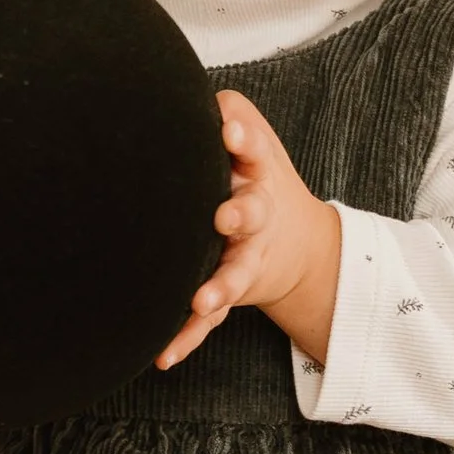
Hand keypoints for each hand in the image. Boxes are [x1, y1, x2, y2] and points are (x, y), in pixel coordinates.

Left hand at [157, 95, 341, 371]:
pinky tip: (164, 355)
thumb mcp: (251, 141)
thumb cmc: (252, 177)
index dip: (244, 140)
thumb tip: (196, 98)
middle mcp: (255, 219)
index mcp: (257, 175)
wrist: (289, 242)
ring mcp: (244, 259)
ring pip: (234, 275)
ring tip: (202, 300)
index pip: (255, 150)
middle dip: (241, 215)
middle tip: (225, 217)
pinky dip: (187, 337)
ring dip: (219, 288)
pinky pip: (207, 321)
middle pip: (252, 214)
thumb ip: (230, 117)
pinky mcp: (227, 292)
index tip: (230, 133)